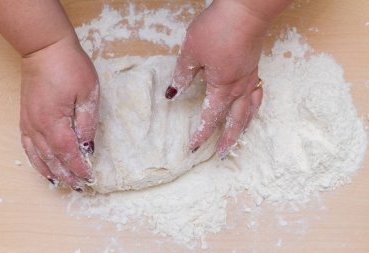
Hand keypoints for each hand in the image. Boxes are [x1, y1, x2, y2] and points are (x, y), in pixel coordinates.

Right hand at [20, 35, 98, 191]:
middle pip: (52, 159)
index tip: (90, 178)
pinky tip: (42, 166)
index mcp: (55, 121)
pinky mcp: (25, 117)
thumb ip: (88, 122)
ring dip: (51, 172)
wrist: (45, 49)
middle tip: (80, 186)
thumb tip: (88, 146)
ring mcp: (28, 122)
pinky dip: (35, 160)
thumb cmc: (70, 67)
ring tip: (62, 183)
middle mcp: (37, 126)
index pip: (68, 153)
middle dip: (67, 175)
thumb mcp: (88, 93)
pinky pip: (28, 146)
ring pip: (38, 156)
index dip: (79, 167)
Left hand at [166, 0, 268, 158]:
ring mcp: (250, 78)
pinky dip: (254, 108)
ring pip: (249, 112)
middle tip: (220, 155)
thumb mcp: (192, 52)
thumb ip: (183, 75)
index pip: (210, 118)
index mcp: (222, 87)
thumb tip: (172, 93)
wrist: (247, 9)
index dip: (201, 134)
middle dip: (227, 140)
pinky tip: (252, 108)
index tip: (193, 147)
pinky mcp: (255, 68)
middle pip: (235, 122)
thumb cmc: (218, 28)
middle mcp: (239, 88)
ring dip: (243, 129)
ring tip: (238, 140)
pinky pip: (258, 96)